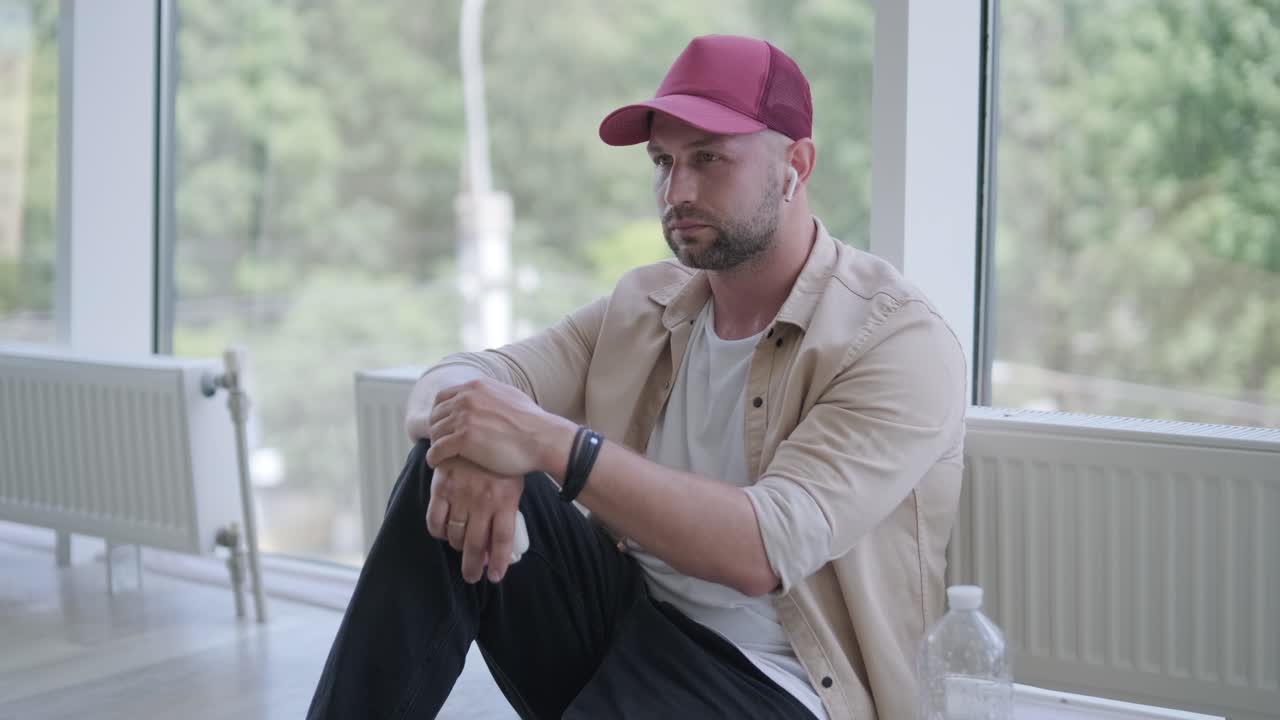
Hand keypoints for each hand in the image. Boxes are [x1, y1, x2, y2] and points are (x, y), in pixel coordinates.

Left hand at [425, 377, 572, 475]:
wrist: (543, 439)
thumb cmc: (533, 423)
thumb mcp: (510, 396)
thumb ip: (492, 395)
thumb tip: (487, 396)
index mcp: (476, 386)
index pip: (443, 397)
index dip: (440, 413)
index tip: (443, 426)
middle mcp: (467, 398)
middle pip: (436, 414)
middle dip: (436, 430)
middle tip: (440, 444)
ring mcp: (464, 417)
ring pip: (435, 432)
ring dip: (435, 444)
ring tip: (439, 456)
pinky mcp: (464, 438)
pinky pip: (438, 449)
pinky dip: (434, 457)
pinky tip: (437, 463)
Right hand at [425, 457, 523, 582]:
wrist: (478, 429)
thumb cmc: (499, 464)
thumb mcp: (512, 486)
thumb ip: (506, 513)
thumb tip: (498, 546)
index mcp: (505, 500)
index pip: (503, 540)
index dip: (500, 563)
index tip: (495, 577)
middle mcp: (483, 500)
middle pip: (477, 545)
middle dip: (474, 566)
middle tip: (472, 576)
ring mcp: (461, 494)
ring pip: (455, 536)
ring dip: (457, 548)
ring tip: (460, 550)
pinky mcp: (441, 487)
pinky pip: (435, 521)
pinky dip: (438, 533)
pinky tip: (444, 534)